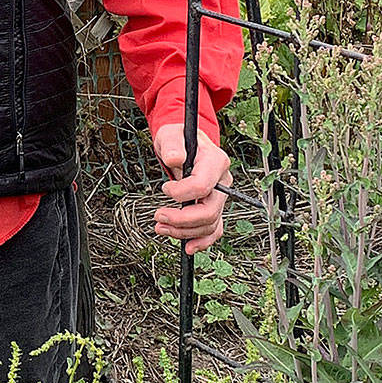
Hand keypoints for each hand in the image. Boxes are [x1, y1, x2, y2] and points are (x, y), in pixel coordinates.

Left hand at [151, 122, 230, 255]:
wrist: (184, 144)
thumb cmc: (179, 139)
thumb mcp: (171, 136)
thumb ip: (172, 146)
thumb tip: (175, 158)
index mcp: (216, 162)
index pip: (202, 186)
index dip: (181, 193)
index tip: (165, 188)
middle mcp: (222, 182)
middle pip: (209, 211)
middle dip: (182, 219)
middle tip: (159, 217)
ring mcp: (219, 196)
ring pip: (209, 224)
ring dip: (184, 232)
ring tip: (161, 227)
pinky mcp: (213, 207)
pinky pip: (214, 229)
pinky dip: (202, 240)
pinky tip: (188, 246)